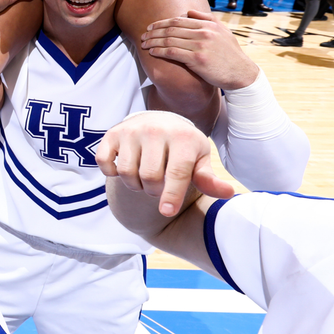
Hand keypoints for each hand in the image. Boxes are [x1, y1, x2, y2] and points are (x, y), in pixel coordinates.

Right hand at [96, 111, 233, 216]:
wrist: (159, 121)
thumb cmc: (182, 147)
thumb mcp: (199, 160)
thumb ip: (208, 179)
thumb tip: (228, 192)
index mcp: (182, 137)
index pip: (176, 173)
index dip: (171, 196)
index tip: (167, 212)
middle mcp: (156, 130)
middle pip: (150, 177)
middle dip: (153, 190)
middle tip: (157, 186)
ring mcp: (132, 131)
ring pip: (127, 172)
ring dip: (134, 184)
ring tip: (143, 179)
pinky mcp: (112, 133)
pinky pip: (105, 162)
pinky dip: (111, 173)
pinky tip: (122, 169)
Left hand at [140, 9, 258, 89]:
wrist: (240, 73)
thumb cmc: (230, 54)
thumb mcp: (223, 32)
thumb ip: (207, 19)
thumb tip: (188, 11)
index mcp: (209, 25)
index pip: (179, 20)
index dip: (162, 23)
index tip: (151, 27)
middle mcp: (204, 33)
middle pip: (171, 29)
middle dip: (154, 32)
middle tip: (144, 35)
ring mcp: (200, 46)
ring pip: (169, 40)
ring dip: (153, 41)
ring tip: (144, 44)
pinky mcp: (197, 59)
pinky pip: (172, 52)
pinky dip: (159, 51)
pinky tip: (152, 52)